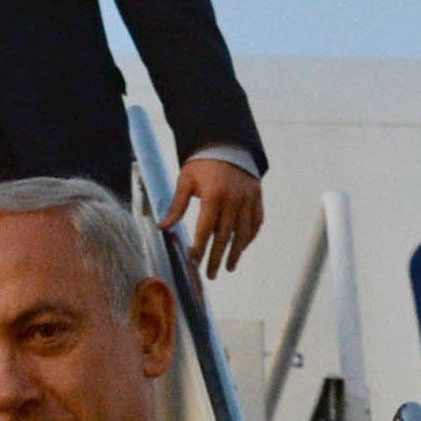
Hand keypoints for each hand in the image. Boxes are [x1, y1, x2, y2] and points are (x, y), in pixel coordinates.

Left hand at [161, 156, 264, 278]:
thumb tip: (163, 227)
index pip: (206, 229)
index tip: (194, 261)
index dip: (200, 248)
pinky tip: (242, 248)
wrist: (226, 144)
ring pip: (244, 233)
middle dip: (217, 258)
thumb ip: (176, 206)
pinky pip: (256, 222)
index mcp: (214, 196)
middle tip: (210, 275)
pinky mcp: (257, 197)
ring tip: (228, 267)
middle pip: (225, 236)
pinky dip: (250, 237)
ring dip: (236, 253)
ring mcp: (248, 199)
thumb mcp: (185, 181)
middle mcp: (233, 199)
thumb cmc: (202, 164)